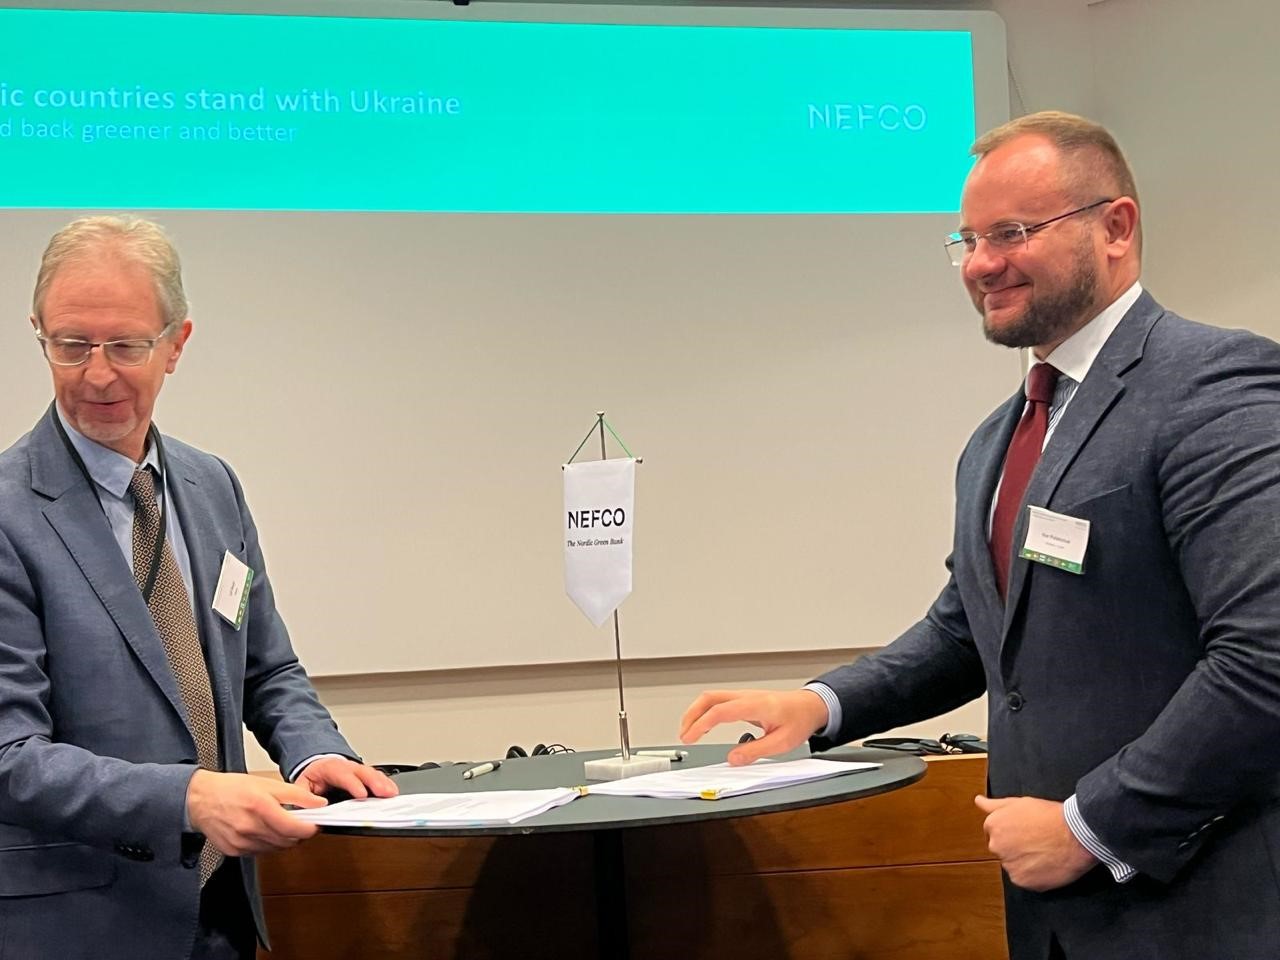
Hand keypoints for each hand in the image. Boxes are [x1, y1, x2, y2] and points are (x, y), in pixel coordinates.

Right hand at [186, 770, 326, 856]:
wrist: (200, 799)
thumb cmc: (231, 789)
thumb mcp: (267, 783)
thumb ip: (296, 794)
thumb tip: (318, 803)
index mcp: (260, 808)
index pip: (294, 828)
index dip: (310, 828)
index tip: (316, 824)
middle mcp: (250, 828)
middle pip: (287, 841)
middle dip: (299, 833)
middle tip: (300, 822)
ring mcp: (241, 842)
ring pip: (276, 849)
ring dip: (284, 839)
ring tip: (280, 824)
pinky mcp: (234, 851)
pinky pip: (260, 852)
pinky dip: (268, 843)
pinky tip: (263, 830)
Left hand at [295, 757, 398, 800]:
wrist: (318, 766)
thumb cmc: (312, 778)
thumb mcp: (302, 786)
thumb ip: (305, 797)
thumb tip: (312, 808)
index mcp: (330, 768)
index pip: (343, 774)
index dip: (353, 784)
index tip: (361, 794)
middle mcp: (347, 766)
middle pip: (362, 772)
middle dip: (374, 782)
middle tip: (383, 793)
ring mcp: (358, 770)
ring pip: (372, 773)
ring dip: (383, 783)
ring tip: (391, 793)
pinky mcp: (365, 775)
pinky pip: (378, 777)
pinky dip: (386, 784)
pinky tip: (393, 791)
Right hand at [679, 688, 829, 764]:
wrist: (810, 706)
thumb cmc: (799, 720)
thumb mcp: (782, 742)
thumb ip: (756, 751)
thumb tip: (733, 758)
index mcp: (755, 705)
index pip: (720, 711)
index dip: (701, 724)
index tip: (689, 737)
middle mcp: (747, 697)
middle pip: (709, 698)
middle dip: (691, 715)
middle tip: (683, 734)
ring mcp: (744, 696)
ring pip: (712, 697)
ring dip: (696, 712)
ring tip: (689, 731)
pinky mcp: (744, 700)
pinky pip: (719, 701)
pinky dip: (706, 711)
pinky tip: (703, 724)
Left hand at [975, 795, 1097, 891]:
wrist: (1075, 835)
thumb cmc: (1050, 816)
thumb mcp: (1019, 803)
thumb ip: (994, 805)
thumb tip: (978, 801)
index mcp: (993, 826)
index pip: (994, 833)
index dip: (1011, 832)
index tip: (1025, 831)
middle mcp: (996, 846)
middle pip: (1002, 850)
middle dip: (1015, 847)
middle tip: (1036, 842)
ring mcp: (1009, 865)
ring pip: (1013, 866)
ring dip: (1024, 862)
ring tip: (1043, 852)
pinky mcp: (1023, 881)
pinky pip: (1024, 880)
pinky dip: (1034, 875)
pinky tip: (1046, 864)